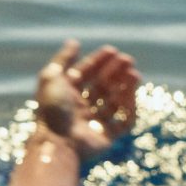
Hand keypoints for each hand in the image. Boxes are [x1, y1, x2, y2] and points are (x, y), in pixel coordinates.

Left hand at [36, 40, 139, 164]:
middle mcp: (79, 108)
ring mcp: (93, 123)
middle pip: (101, 86)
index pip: (84, 73)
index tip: (112, 50)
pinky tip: (132, 94)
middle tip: (128, 60)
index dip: (98, 61)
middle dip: (115, 71)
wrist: (58, 143)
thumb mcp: (51, 77)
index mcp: (66, 94)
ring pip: (114, 102)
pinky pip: (123, 122)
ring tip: (134, 73)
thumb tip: (74, 42)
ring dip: (125, 86)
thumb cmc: (53, 109)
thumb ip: (62, 59)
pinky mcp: (106, 138)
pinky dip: (129, 108)